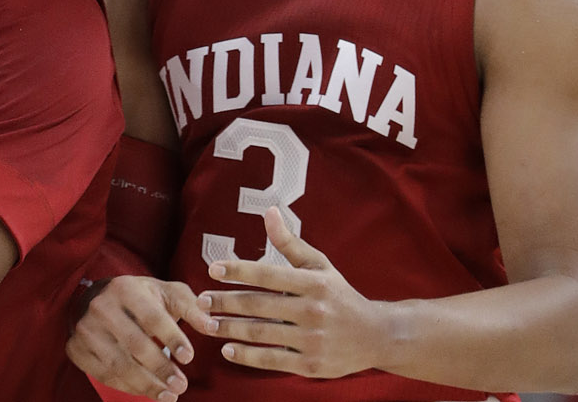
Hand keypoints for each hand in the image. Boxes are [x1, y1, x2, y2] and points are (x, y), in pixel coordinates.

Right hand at [67, 275, 211, 401]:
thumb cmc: (139, 297)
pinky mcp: (75, 348)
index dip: (172, 338)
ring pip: (118, 364)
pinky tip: (147, 391)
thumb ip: (191, 306)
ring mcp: (84, 329)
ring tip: (169, 395)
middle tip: (182, 385)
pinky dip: (127, 387)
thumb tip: (212, 326)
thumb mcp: (166, 292)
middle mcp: (100, 307)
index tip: (189, 357)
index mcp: (124, 288)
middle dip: (161, 368)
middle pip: (134, 344)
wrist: (96, 298)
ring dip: (146, 384)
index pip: (151, 316)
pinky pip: (103, 374)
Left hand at [198, 207, 389, 377]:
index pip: (269, 275)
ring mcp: (313, 340)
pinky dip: (247, 356)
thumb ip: (290, 243)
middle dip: (225, 302)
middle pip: (259, 306)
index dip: (238, 271)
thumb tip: (269, 211)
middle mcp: (313, 311)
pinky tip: (228, 349)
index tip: (213, 269)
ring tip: (206, 324)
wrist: (377, 336)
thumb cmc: (340, 296)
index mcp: (314, 284)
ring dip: (230, 329)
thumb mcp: (320, 266)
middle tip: (200, 300)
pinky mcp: (312, 365)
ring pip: (262, 334)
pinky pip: (273, 359)